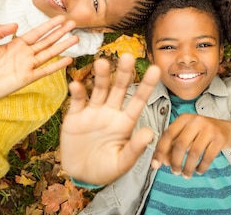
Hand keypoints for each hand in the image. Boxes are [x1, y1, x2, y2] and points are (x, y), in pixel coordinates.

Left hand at [0, 16, 78, 102]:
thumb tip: (16, 24)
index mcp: (13, 45)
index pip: (36, 33)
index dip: (48, 25)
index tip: (61, 18)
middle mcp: (23, 55)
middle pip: (46, 41)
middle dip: (60, 32)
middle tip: (74, 23)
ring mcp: (26, 67)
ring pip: (49, 54)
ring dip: (62, 46)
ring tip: (75, 38)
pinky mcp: (25, 79)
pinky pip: (44, 71)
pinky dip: (56, 66)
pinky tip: (68, 60)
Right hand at [60, 54, 160, 184]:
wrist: (82, 175)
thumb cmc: (106, 169)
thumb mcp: (123, 162)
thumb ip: (135, 148)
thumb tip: (150, 133)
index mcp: (126, 122)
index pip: (139, 100)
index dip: (147, 85)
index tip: (156, 69)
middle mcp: (111, 112)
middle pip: (119, 88)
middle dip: (123, 73)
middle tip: (128, 56)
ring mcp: (93, 112)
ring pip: (99, 90)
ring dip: (101, 76)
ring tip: (102, 62)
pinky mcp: (75, 117)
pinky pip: (78, 101)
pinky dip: (77, 92)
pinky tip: (76, 85)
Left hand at [151, 114, 230, 177]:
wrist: (226, 130)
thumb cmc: (200, 134)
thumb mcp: (186, 136)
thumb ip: (172, 146)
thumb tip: (163, 161)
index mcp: (184, 118)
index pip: (168, 134)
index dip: (160, 151)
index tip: (155, 165)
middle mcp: (196, 121)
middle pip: (180, 145)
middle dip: (175, 162)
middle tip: (175, 172)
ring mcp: (209, 129)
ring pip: (194, 153)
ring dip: (188, 168)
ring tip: (186, 175)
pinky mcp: (219, 138)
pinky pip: (207, 157)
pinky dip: (201, 167)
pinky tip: (199, 171)